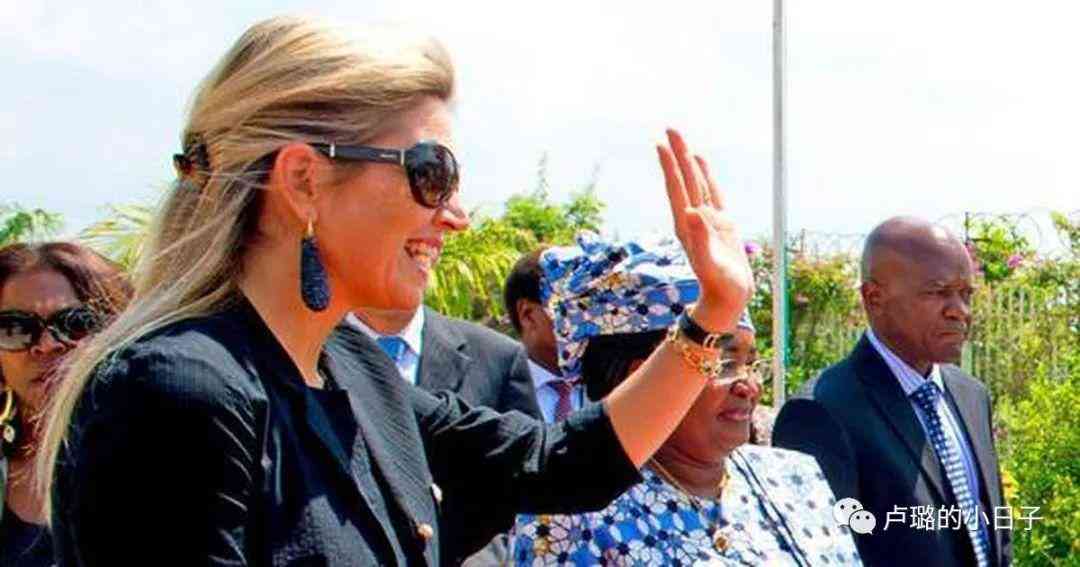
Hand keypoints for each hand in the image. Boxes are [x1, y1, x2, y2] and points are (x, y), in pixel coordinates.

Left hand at [657, 128, 752, 330]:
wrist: (727, 298)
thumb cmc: (720, 285)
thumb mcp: (710, 263)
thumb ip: (700, 238)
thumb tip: (691, 212)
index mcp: (687, 225)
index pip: (677, 189)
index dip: (670, 167)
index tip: (661, 144)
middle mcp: (693, 218)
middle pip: (684, 179)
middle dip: (677, 154)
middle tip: (671, 128)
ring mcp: (706, 218)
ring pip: (696, 182)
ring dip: (688, 161)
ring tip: (681, 140)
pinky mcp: (720, 222)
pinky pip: (711, 192)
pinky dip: (706, 175)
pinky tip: (701, 163)